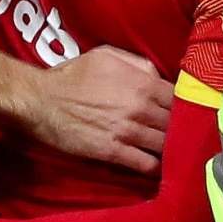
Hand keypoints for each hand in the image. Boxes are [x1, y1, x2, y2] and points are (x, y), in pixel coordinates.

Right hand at [15, 45, 171, 170]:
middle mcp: (140, 107)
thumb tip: (159, 76)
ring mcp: (128, 131)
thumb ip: (138, 63)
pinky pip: (145, 164)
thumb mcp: (106, 55)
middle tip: (179, 134)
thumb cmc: (72, 76)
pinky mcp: (113, 152)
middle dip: (178, 129)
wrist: (40, 101)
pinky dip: (154, 166)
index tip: (180, 112)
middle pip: (175, 123)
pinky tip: (154, 165)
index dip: (182, 106)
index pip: (179, 99)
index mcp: (142, 83)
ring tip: (171, 152)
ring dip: (169, 149)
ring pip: (164, 145)